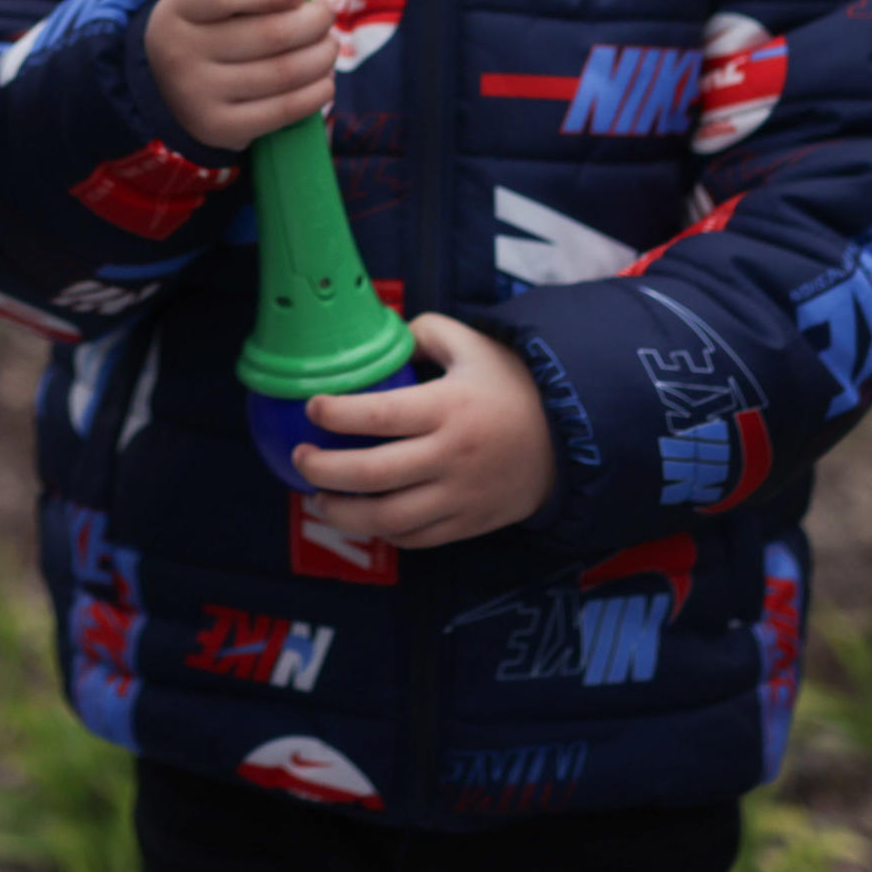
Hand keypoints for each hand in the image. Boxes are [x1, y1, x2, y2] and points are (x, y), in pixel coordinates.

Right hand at [142, 0, 336, 151]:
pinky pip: (283, 111)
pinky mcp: (220, 128)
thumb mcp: (209, 2)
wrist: (163, 87)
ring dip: (322, 57)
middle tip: (326, 16)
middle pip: (268, 35)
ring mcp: (199, 96)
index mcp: (179, 10)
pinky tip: (325, 80)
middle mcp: (181, 54)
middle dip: (314, 22)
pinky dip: (315, 94)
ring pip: (283, 73)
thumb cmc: (205, 31)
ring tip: (329, 47)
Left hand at [292, 316, 559, 550]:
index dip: (336, 413)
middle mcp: (451, 456)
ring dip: (342, 513)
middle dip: (323, 469)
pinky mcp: (469, 524)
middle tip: (300, 458)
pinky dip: (382, 532)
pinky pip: (416, 538)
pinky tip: (362, 517)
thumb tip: (377, 336)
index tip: (310, 407)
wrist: (571, 437)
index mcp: (449, 407)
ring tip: (317, 498)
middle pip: (372, 474)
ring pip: (388, 518)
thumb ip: (422, 332)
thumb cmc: (512, 384)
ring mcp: (460, 497)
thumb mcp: (473, 344)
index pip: (379, 415)